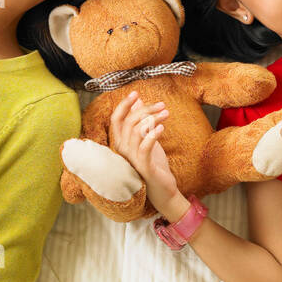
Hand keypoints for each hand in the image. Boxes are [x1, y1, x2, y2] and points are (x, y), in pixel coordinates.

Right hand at [108, 90, 180, 214]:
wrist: (162, 189)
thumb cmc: (154, 163)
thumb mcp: (147, 138)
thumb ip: (141, 121)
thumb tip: (138, 100)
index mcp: (121, 142)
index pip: (115, 119)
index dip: (124, 105)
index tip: (135, 93)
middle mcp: (122, 150)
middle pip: (128, 122)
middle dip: (145, 109)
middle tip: (162, 105)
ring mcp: (131, 158)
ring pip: (137, 131)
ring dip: (153, 119)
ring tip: (166, 114)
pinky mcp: (143, 166)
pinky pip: (145, 146)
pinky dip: (153, 134)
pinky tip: (162, 128)